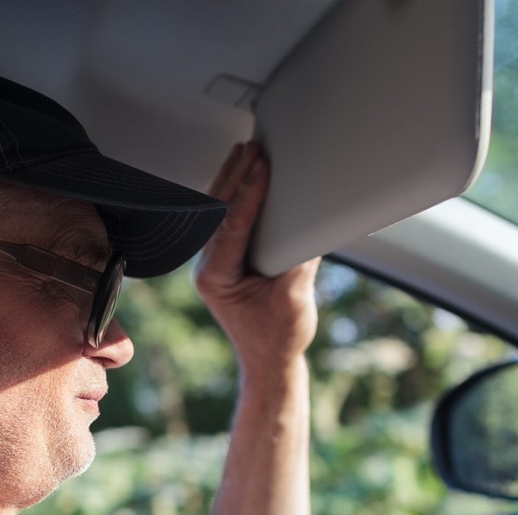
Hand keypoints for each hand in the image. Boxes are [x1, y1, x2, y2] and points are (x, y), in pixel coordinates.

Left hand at [195, 141, 319, 371]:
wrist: (269, 361)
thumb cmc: (280, 338)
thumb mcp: (293, 300)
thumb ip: (298, 263)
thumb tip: (309, 226)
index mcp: (216, 278)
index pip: (232, 226)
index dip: (249, 195)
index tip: (263, 169)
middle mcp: (208, 267)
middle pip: (219, 212)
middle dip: (236, 177)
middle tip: (253, 149)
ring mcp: (213, 263)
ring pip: (218, 212)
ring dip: (232, 179)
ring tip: (246, 151)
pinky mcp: (224, 260)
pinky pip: (226, 220)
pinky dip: (236, 196)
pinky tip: (244, 174)